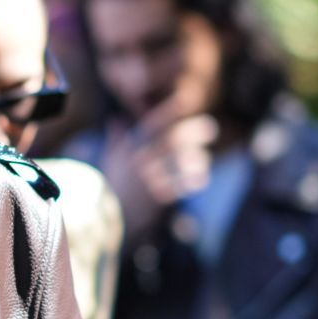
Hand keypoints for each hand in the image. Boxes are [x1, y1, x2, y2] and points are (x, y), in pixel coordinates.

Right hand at [101, 109, 219, 240]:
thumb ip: (116, 138)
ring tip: (204, 159)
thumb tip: (116, 119)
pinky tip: (202, 179)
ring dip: (198, 159)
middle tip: (211, 128)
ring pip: (181, 163)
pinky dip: (195, 182)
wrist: (106, 217)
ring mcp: (149, 179)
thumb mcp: (111, 160)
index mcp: (130, 148)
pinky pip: (182, 186)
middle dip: (194, 132)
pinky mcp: (156, 197)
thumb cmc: (112, 185)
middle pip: (172, 140)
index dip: (170, 111)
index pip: (153, 124)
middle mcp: (140, 160)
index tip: (186, 102)